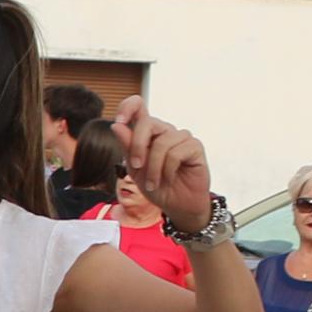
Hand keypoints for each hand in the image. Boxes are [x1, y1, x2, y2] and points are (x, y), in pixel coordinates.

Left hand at [113, 97, 213, 234]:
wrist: (177, 205)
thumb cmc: (156, 186)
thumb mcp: (135, 169)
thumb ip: (128, 147)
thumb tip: (117, 125)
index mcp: (147, 133)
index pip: (138, 106)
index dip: (128, 107)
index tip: (120, 120)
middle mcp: (164, 131)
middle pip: (148, 123)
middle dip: (137, 146)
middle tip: (135, 166)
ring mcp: (181, 137)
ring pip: (161, 143)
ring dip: (153, 167)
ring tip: (153, 183)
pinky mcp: (194, 146)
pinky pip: (175, 153)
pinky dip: (167, 170)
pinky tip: (168, 179)